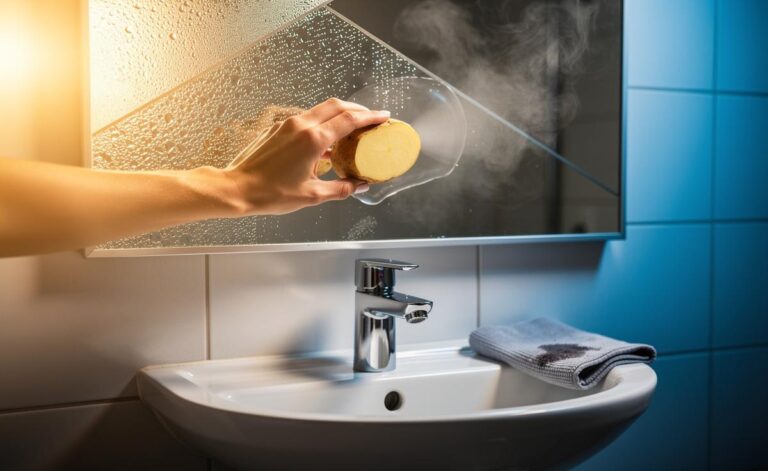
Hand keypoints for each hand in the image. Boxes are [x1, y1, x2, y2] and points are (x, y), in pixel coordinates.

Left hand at [222, 98, 388, 215]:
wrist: (237, 188)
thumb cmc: (270, 193)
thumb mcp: (312, 194)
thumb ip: (341, 188)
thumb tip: (359, 185)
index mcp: (313, 140)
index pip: (350, 120)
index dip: (370, 117)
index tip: (383, 117)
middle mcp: (301, 125)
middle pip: (337, 106)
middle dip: (357, 109)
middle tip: (371, 118)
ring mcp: (287, 124)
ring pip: (321, 109)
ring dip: (339, 114)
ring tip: (351, 128)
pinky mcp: (277, 128)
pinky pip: (306, 118)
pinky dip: (322, 122)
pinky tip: (325, 140)